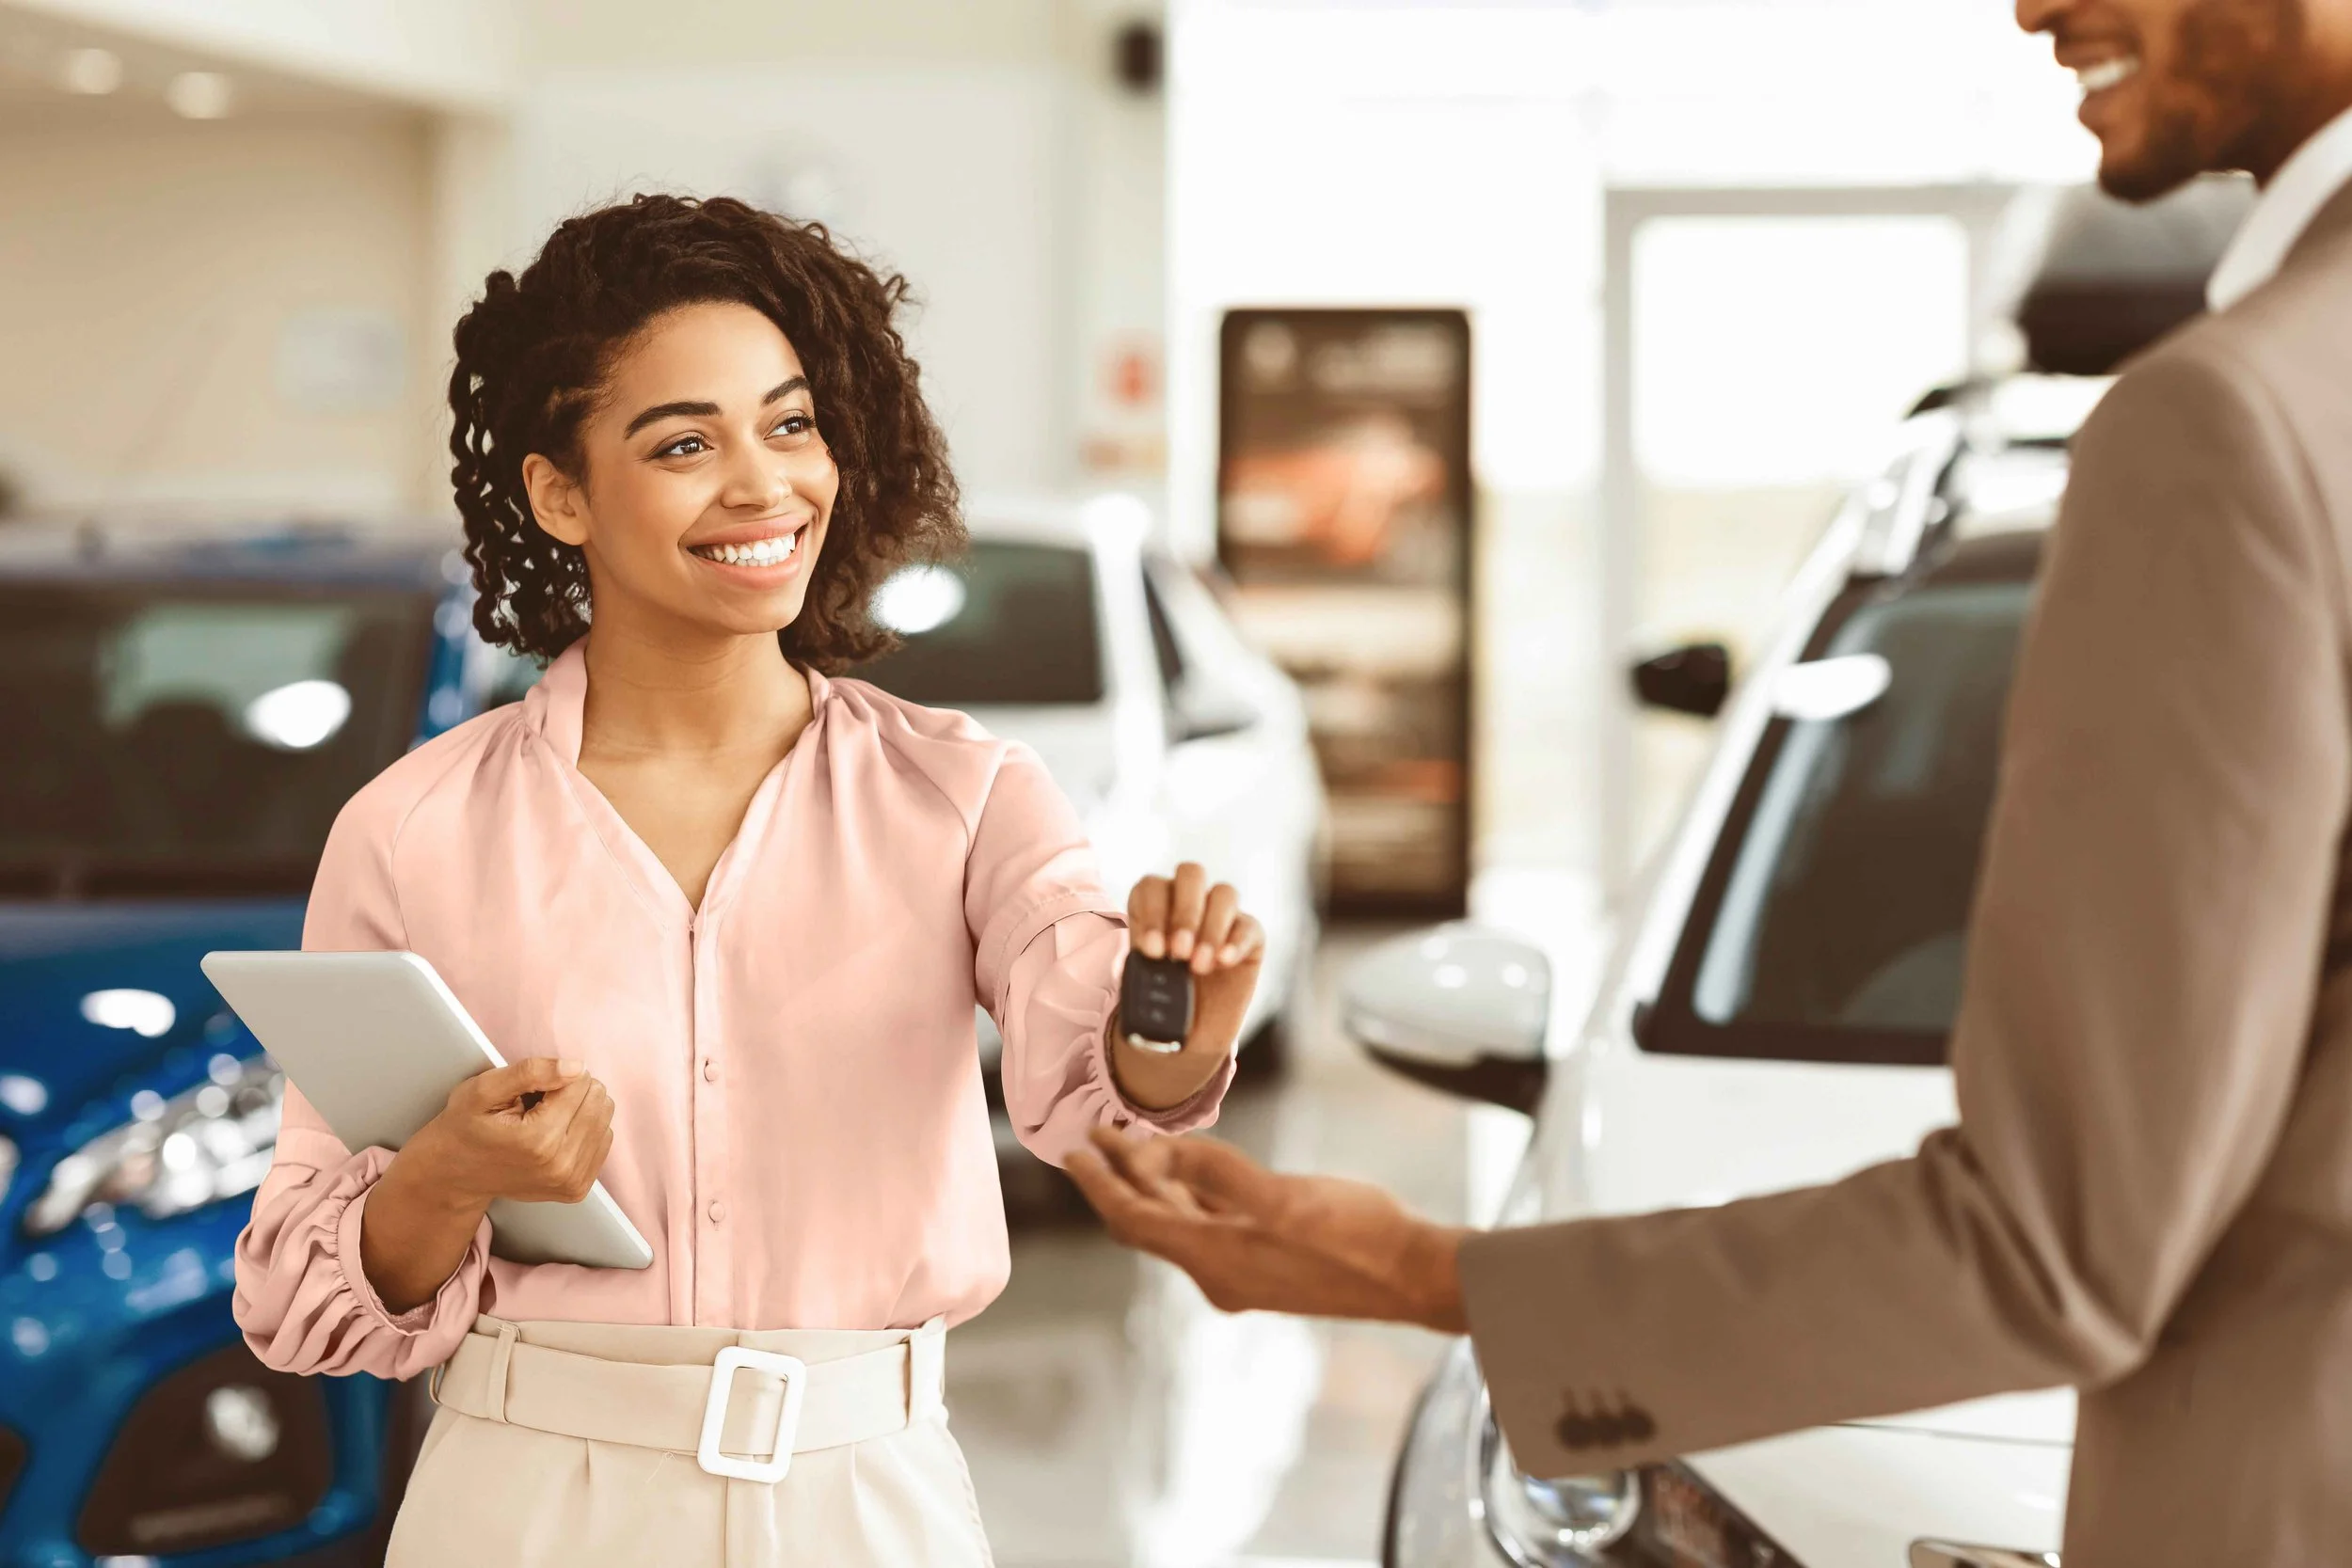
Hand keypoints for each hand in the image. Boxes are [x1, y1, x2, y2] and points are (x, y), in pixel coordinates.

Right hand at [361, 1057, 616, 1312]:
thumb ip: (530, 1072)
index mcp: (539, 1139)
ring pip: (605, 1119)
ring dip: (578, 1111)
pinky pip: (603, 1140)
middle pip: (598, 1100)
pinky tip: (553, 1136)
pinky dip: (582, 1130)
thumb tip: (577, 1068)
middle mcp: (561, 1165)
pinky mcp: (577, 1189)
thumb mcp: (483, 1089)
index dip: (555, 1077)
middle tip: (536, 1105)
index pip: (580, 1082)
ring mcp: (571, 1182)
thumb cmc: (466, 1126)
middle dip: (571, 1091)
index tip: (529, 1092)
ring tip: (541, 1121)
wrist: (454, 1174)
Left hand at [1065, 1128, 1469, 1331]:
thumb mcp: (1284, 1197)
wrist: (1413, 1275)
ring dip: (1154, 1184)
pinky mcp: (1267, 1261)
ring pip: (1179, 1222)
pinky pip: (1210, 1223)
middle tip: (1099, 1135)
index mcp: (1214, 1257)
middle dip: (1121, 1177)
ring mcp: (1243, 1268)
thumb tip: (1167, 1154)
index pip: (1134, 1220)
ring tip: (1135, 1144)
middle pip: (1150, 1221)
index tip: (1074, 1152)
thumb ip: (1220, 1174)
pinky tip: (1191, 1170)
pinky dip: (1190, 1193)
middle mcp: (1218, 1270)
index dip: (1100, 1185)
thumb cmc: (1357, 1238)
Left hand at [1115, 863, 1266, 1109]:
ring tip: (1199, 966)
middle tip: (1178, 952)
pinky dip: (1236, 942)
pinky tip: (1224, 962)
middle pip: (1191, 873)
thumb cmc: (1162, 1004)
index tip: (1152, 950)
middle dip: (1185, 912)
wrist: (1191, 1035)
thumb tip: (1149, 963)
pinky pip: (1249, 925)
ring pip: (1224, 893)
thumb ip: (1142, 971)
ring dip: (1210, 929)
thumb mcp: (1143, 989)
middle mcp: (1189, 903)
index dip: (1152, 912)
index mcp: (1155, 907)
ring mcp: (1222, 916)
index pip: (1152, 886)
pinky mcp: (1249, 936)